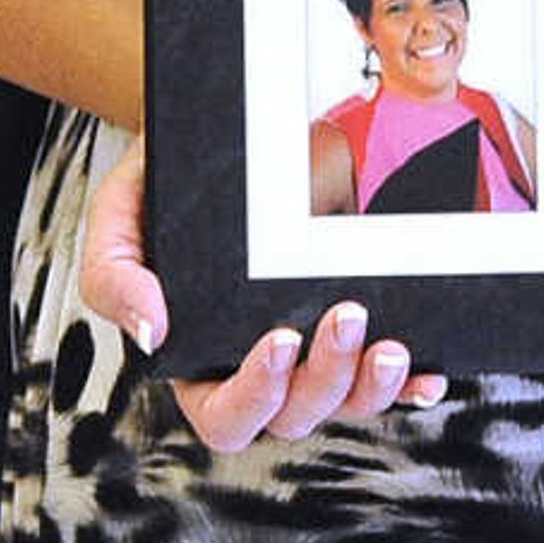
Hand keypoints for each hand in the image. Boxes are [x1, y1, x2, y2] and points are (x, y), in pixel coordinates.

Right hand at [73, 138, 446, 450]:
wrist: (223, 126)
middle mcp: (261, 366)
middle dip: (325, 380)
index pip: (225, 416)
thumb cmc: (167, 180)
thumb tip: (153, 333)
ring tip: (391, 343)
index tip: (279, 338)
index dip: (254, 396)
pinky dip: (414, 384)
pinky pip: (390, 375)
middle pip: (295, 416)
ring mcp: (313, 348)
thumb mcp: (119, 215)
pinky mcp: (359, 320)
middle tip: (345, 315)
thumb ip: (113, 276)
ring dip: (372, 385)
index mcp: (199, 360)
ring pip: (346, 402)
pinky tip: (430, 371)